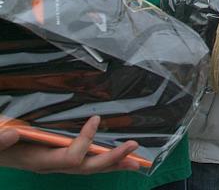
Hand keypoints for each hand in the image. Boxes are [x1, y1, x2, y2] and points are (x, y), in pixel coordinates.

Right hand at [0, 116, 140, 173]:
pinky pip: (85, 164)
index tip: (95, 118)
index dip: (85, 141)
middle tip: (133, 148)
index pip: (69, 157)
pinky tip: (119, 159)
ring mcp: (57, 165)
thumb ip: (0, 140)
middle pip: (86, 168)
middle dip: (111, 159)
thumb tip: (11, 134)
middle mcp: (51, 166)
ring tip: (136, 162)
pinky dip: (104, 162)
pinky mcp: (59, 160)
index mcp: (39, 160)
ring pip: (89, 169)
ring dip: (113, 164)